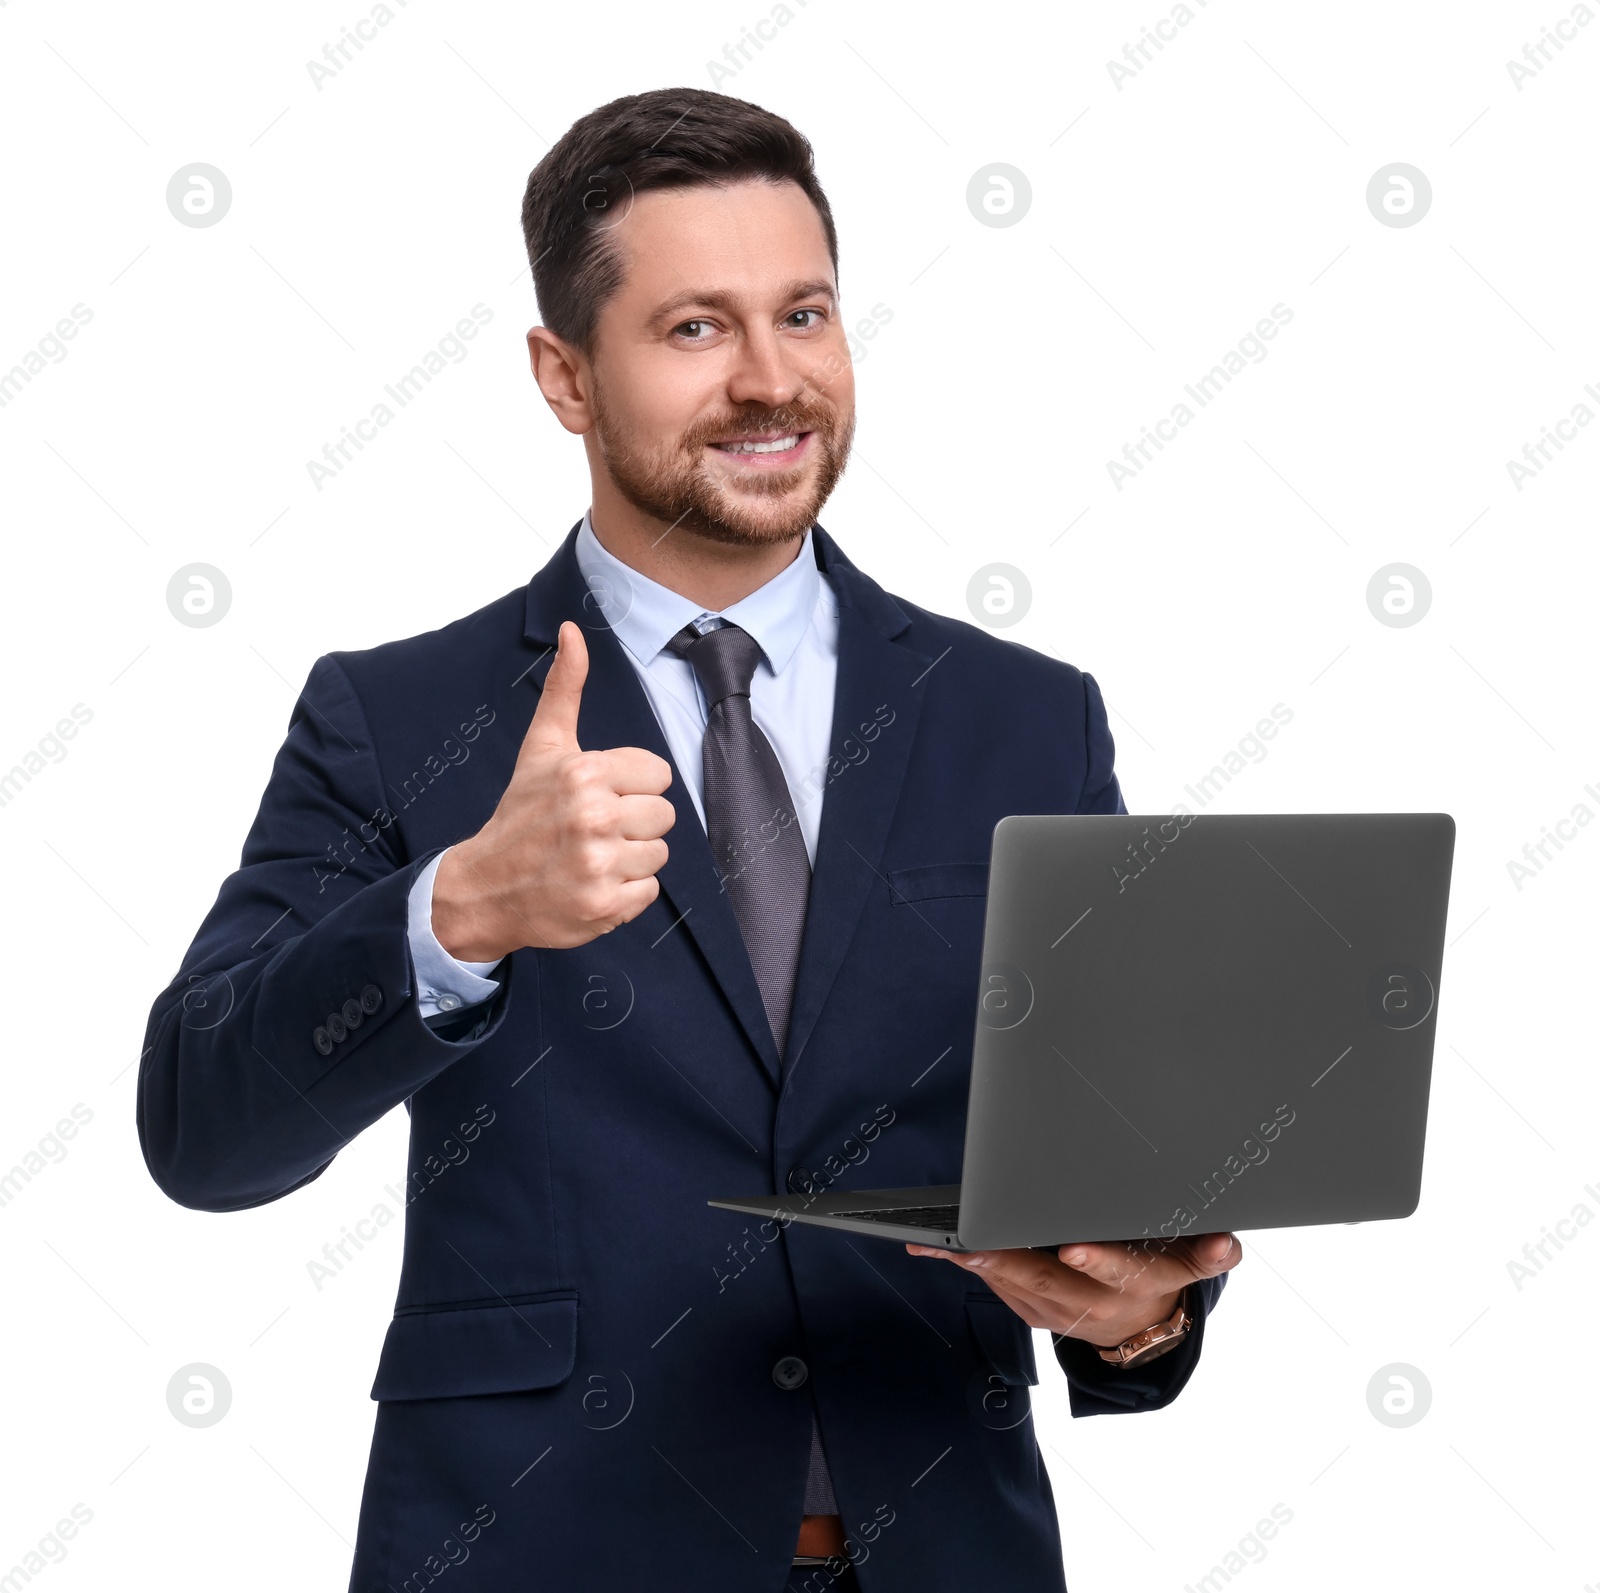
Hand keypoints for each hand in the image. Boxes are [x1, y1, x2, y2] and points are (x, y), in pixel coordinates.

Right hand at [432, 621, 675, 960]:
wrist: (485, 887)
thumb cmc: (521, 813)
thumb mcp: (543, 746)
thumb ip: (566, 688)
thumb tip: (572, 629)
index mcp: (584, 772)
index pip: (659, 774)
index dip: (632, 786)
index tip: (597, 795)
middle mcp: (593, 816)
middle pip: (664, 814)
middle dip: (634, 822)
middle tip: (593, 830)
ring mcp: (599, 865)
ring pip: (659, 853)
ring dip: (631, 858)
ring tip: (591, 856)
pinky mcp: (604, 906)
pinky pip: (649, 892)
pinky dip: (625, 894)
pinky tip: (592, 884)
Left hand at [907, 1231, 1240, 1346]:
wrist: (1145, 1333)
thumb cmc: (1161, 1277)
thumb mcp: (1190, 1265)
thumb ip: (1207, 1255)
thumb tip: (1227, 1244)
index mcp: (1133, 1286)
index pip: (1117, 1272)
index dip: (1097, 1261)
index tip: (1073, 1247)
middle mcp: (1093, 1305)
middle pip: (1048, 1281)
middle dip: (1008, 1262)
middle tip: (973, 1243)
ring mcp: (1059, 1312)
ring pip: (1014, 1286)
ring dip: (979, 1264)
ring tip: (944, 1239)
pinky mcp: (1035, 1312)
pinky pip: (999, 1289)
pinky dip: (973, 1268)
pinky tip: (942, 1249)